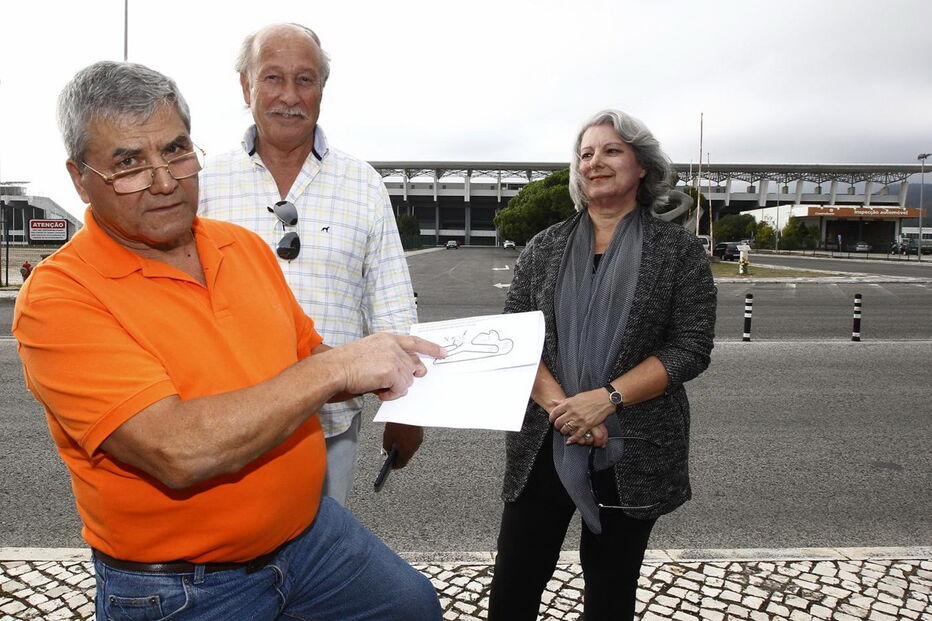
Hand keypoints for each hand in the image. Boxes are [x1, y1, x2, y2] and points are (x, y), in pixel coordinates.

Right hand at [324, 334, 445, 399]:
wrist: (334, 369)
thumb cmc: (345, 364)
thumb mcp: (370, 353)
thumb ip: (390, 358)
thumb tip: (408, 373)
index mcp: (387, 338)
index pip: (415, 341)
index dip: (430, 348)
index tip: (443, 352)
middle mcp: (393, 345)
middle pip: (412, 367)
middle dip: (403, 379)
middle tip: (389, 384)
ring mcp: (394, 357)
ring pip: (408, 380)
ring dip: (395, 388)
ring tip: (377, 386)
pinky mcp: (392, 371)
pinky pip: (401, 389)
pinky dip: (391, 394)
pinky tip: (379, 391)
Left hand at [382, 422, 422, 467]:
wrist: (407, 410)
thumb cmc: (397, 424)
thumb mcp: (387, 437)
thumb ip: (387, 448)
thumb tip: (388, 451)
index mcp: (407, 451)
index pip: (401, 464)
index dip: (395, 465)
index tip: (390, 465)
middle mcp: (414, 447)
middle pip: (406, 456)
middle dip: (398, 454)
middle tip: (391, 451)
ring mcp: (418, 440)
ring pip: (410, 447)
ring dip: (403, 446)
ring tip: (395, 441)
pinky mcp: (420, 433)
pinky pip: (413, 440)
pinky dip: (407, 440)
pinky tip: (401, 434)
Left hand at [548, 388, 614, 445]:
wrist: (604, 399)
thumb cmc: (591, 397)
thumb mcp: (575, 397)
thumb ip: (564, 401)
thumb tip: (553, 401)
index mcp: (569, 404)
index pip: (555, 412)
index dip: (551, 417)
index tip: (551, 419)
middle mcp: (572, 412)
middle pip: (559, 422)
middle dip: (557, 426)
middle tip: (558, 426)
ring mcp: (579, 419)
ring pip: (566, 429)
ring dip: (564, 432)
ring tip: (564, 431)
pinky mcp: (587, 425)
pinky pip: (577, 435)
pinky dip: (572, 439)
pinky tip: (570, 440)